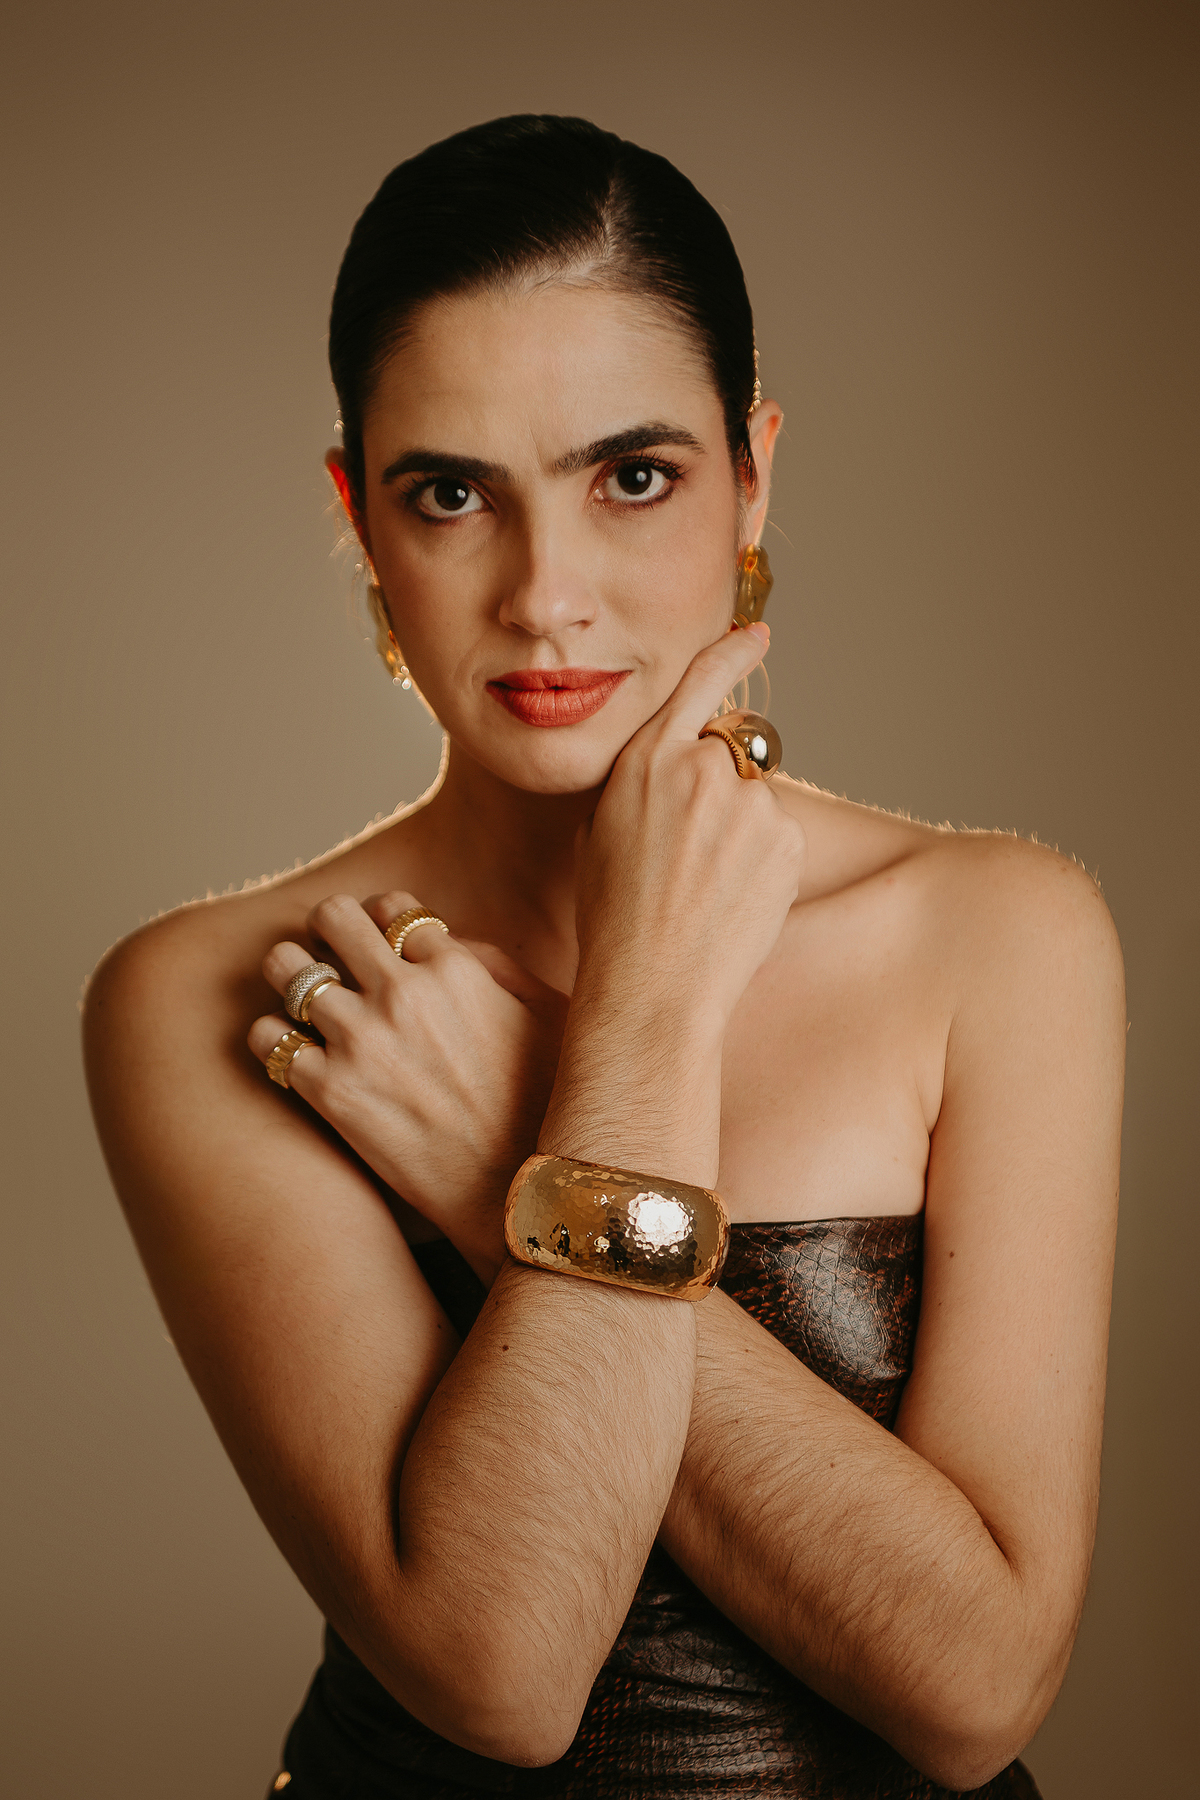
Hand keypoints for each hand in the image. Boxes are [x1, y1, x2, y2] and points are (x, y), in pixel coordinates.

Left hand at [248, 891, 567, 1283]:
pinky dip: (273, 1042)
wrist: (520, 1200)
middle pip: (329, 917)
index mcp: (456, 968)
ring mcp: (361, 1041)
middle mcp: (402, 993)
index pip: (392, 906)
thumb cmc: (548, 1109)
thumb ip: (497, 966)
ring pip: (284, 967)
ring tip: (304, 1004)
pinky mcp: (331, 1094)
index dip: (381, 920)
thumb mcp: (550, 1016)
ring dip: (290, 979)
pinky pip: (266, 1038)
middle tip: (331, 959)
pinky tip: (297, 1057)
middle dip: (326, 932)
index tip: (379, 944)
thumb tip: (448, 942)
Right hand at [537, 625, 806, 1187]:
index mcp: (647, 759)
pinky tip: (729, 904)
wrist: (652, 986)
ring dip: (739, 832)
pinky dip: (760, 864)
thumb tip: (681, 771)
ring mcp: (750, 804)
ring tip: (703, 890)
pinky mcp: (785, 842)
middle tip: (690, 855)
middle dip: (719, 791)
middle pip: (730, 755)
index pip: (699, 685)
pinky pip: (777, 839)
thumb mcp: (601, 830)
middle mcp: (703, 769)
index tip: (758, 634)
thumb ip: (645, 783)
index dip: (731, 654)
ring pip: (755, 801)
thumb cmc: (611, 917)